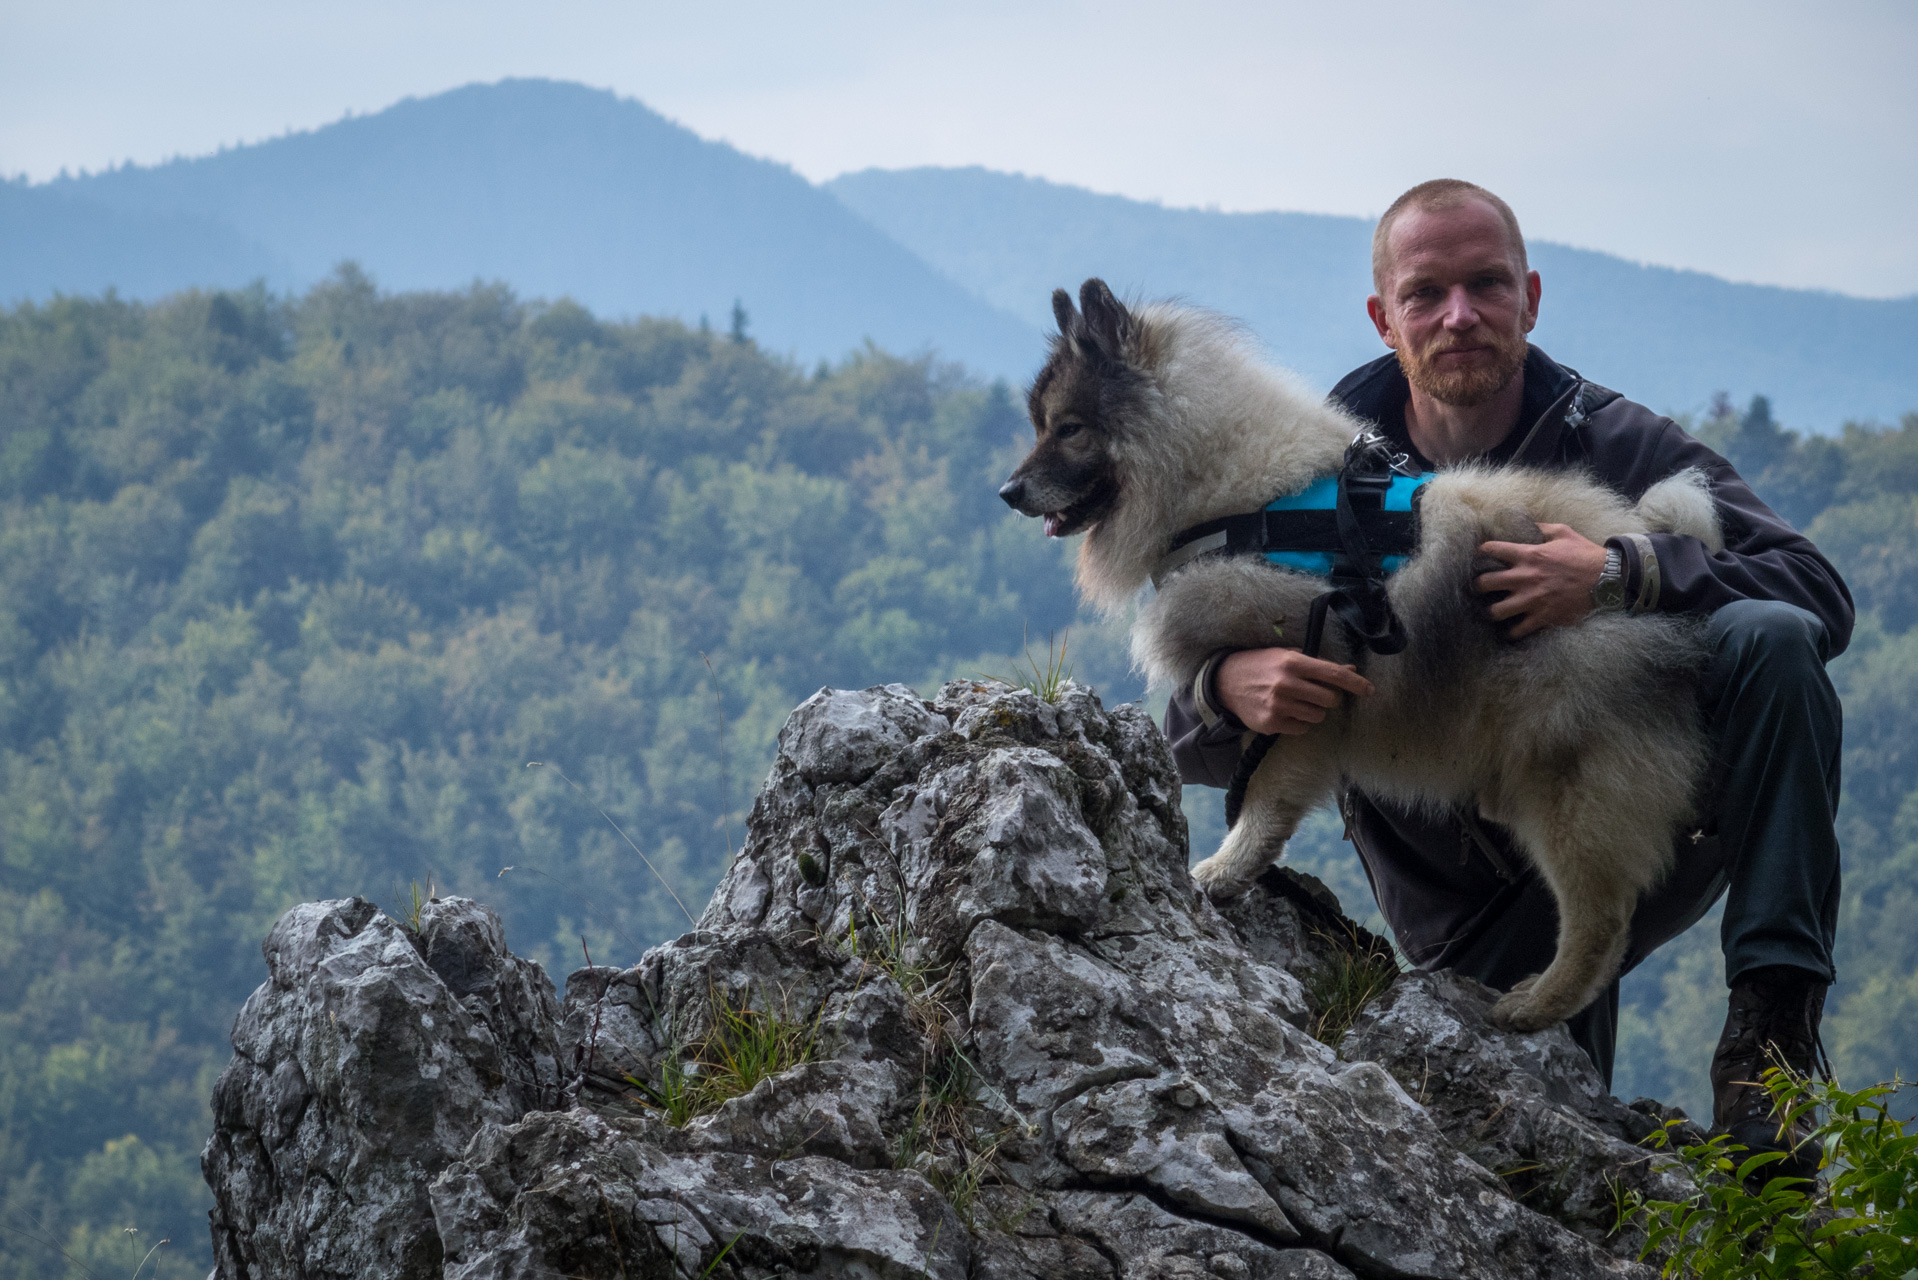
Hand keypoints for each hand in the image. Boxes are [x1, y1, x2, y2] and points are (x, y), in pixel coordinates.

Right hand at [1216, 648, 1374, 735]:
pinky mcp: (1271, 723)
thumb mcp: (1287, 656)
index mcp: (1293, 662)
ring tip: (1296, 702)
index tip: (1370, 690)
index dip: (1356, 683)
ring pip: (1318, 716)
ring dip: (1313, 711)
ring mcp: (1278, 706)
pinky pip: (1302, 728)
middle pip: (1330, 700)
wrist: (1225, 682)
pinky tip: (1285, 712)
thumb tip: (1351, 669)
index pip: (1333, 674)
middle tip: (1314, 693)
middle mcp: (1286, 684)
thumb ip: (1318, 665)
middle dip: (1328, 698)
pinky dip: (1299, 722)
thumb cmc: (1261, 665)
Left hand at [1474, 523, 1607, 637]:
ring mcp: (1532, 600)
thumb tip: (1525, 521)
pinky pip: (1517, 630)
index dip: (1482, 552)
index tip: (1479, 555)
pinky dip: (1512, 632)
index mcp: (1529, 555)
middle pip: (1485, 584)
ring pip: (1495, 611)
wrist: (1608, 580)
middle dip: (1478, 586)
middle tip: (1480, 587)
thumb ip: (1541, 528)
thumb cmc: (1585, 555)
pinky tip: (1510, 629)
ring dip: (1491, 611)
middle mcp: (1525, 578)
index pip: (1492, 550)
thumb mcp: (1564, 532)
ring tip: (1492, 610)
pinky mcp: (1542, 617)